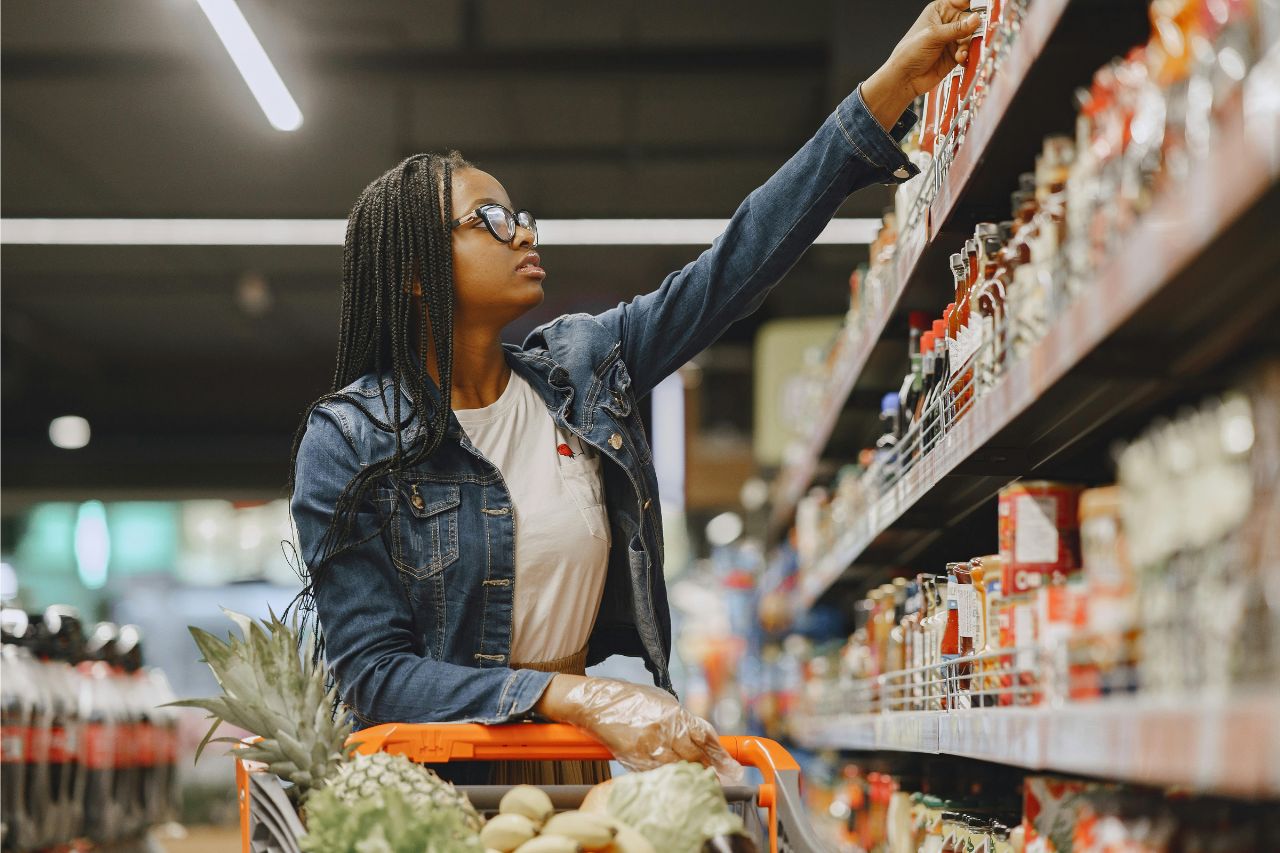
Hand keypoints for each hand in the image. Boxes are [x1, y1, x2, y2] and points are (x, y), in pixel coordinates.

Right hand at [537, 674, 743, 783]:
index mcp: (673, 712)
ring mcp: (649, 745)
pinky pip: (657, 773)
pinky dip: (669, 777)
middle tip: (720, 778)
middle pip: (695, 756)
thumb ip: (681, 719)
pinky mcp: (634, 758)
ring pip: (678, 767)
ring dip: (690, 775)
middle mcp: (664, 729)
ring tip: (701, 783)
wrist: (598, 703)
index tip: (731, 766)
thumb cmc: (631, 700)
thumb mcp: (662, 702)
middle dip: (708, 768)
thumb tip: (701, 738)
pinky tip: (676, 781)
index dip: (719, 754)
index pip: (704, 736)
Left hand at [862, 0, 982, 129]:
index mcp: (939, 11)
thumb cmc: (909, 53)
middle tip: (970, 38)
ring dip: (967, 46)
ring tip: (959, 54)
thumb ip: (956, 28)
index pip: (962, 1)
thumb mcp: (933, 35)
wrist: (905, 79)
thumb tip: (975, 20)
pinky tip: (960, 59)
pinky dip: (967, 55)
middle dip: (971, 30)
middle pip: (970, 21)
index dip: (974, 4)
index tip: (981, 11)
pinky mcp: (955, 55)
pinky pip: (968, 51)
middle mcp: (947, 24)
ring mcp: (951, 40)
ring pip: (971, 37)